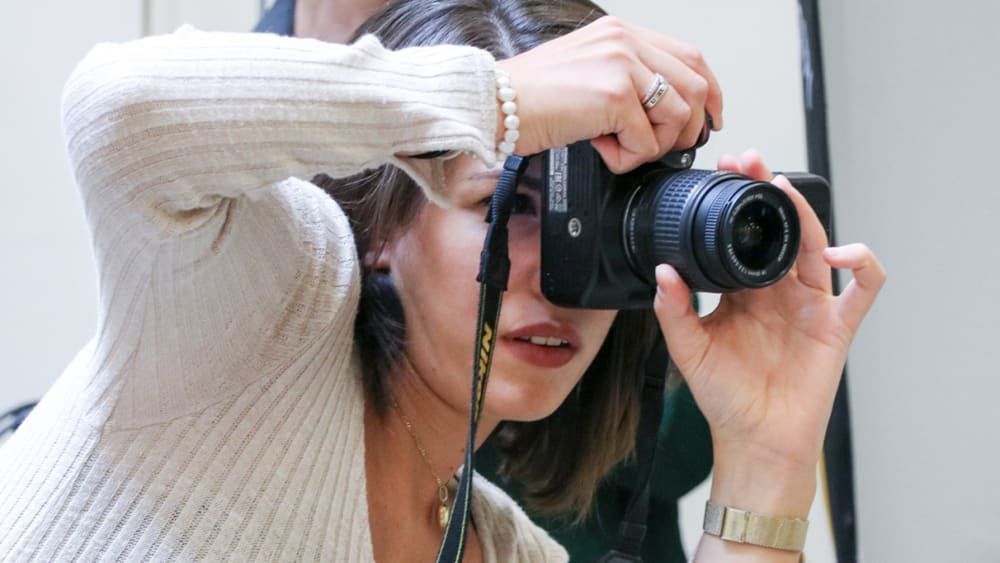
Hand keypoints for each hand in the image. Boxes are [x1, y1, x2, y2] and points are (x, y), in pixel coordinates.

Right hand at [496, 16, 721, 173]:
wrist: (494, 104)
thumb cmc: (529, 97)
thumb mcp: (585, 71)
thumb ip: (623, 79)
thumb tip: (658, 112)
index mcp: (621, 34)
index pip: (690, 57)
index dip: (709, 93)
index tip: (709, 119)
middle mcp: (625, 42)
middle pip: (695, 85)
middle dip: (690, 127)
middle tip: (666, 148)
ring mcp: (622, 66)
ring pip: (678, 116)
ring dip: (656, 146)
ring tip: (621, 149)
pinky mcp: (613, 97)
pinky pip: (647, 142)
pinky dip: (629, 159)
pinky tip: (602, 152)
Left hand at [653, 149, 885, 514]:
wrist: (753, 439)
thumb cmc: (724, 396)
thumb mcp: (689, 350)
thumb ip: (675, 311)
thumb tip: (663, 271)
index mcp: (744, 291)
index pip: (745, 235)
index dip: (738, 203)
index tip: (721, 174)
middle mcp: (778, 291)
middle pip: (781, 228)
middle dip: (767, 191)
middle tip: (747, 161)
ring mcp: (810, 305)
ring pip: (818, 245)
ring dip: (803, 212)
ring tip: (779, 187)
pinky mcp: (837, 326)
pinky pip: (864, 288)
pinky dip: (861, 264)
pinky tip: (837, 254)